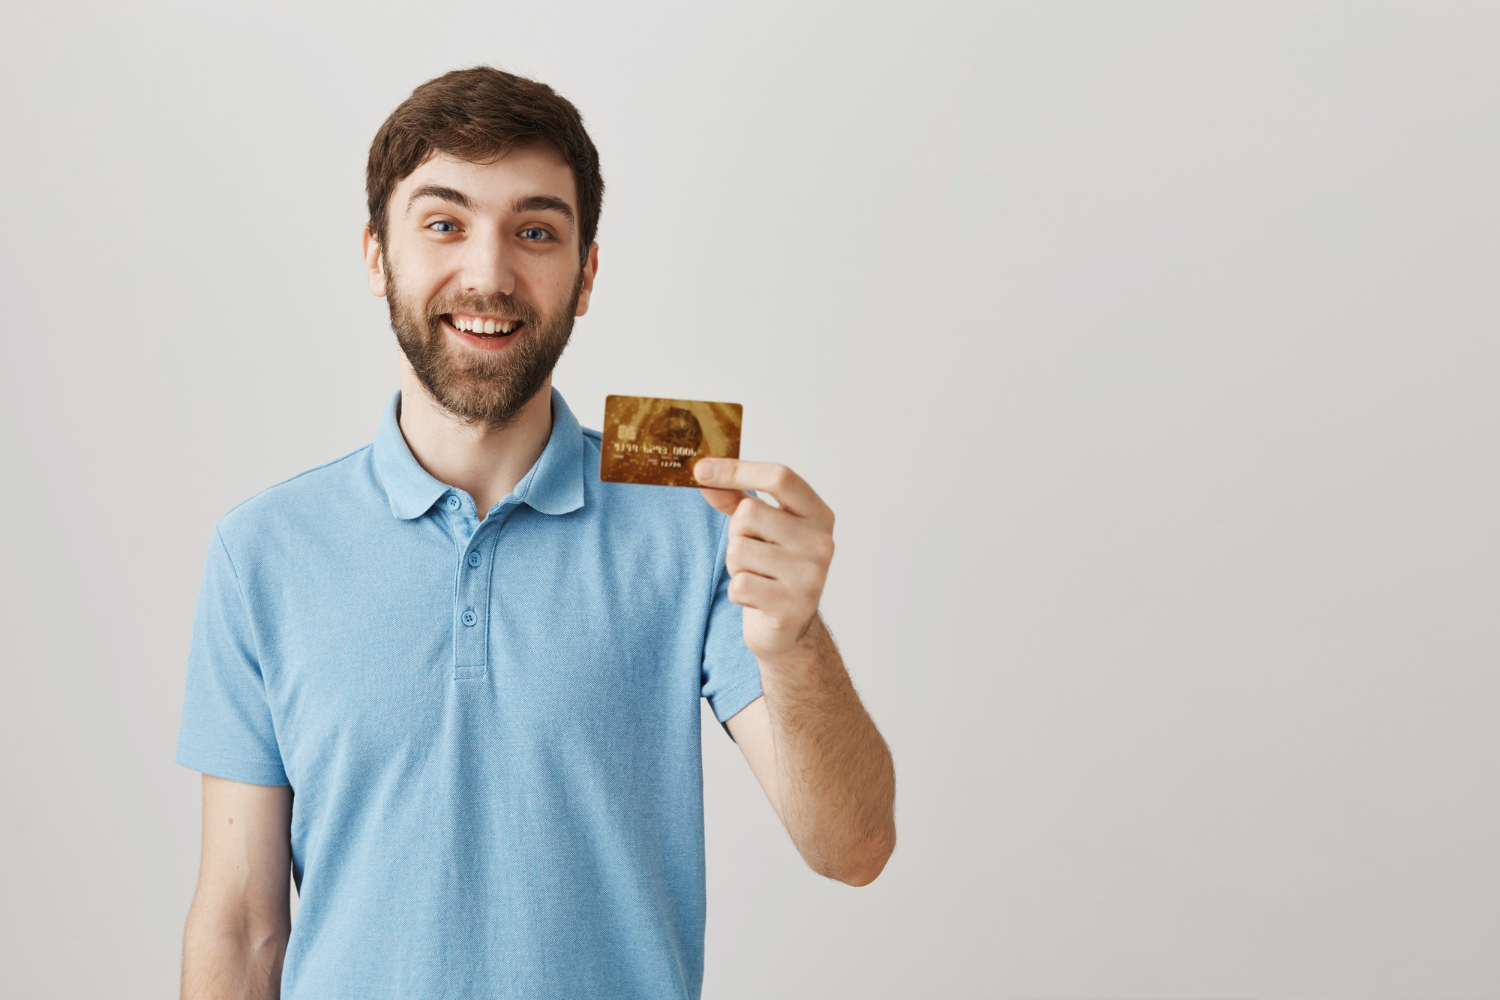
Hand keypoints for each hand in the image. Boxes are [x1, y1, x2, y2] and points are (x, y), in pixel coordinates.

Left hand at [694, 458, 835, 660]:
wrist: (790, 627)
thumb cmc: (773, 568)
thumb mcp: (760, 528)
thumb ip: (735, 499)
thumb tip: (705, 474)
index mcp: (818, 514)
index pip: (780, 477)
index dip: (737, 470)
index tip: (701, 469)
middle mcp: (820, 542)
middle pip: (749, 513)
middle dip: (736, 532)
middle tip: (752, 552)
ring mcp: (810, 575)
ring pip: (739, 550)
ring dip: (735, 564)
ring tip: (756, 575)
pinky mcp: (793, 607)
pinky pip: (739, 585)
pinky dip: (738, 592)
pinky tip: (756, 597)